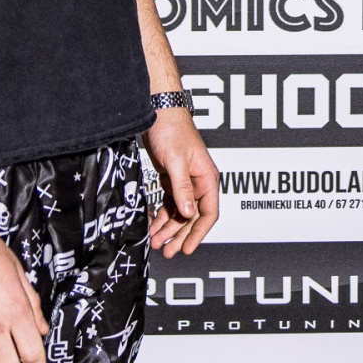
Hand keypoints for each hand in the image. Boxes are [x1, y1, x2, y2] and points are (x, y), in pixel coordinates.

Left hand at [144, 106, 219, 257]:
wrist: (158, 112)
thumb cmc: (171, 130)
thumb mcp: (176, 161)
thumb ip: (182, 188)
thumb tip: (189, 214)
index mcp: (207, 178)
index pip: (209, 213)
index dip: (198, 233)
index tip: (186, 248)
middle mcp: (198, 182)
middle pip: (193, 217)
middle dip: (179, 235)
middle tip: (167, 250)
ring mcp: (185, 181)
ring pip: (180, 212)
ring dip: (168, 228)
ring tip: (156, 242)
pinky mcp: (172, 178)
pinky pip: (169, 203)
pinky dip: (162, 215)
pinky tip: (153, 225)